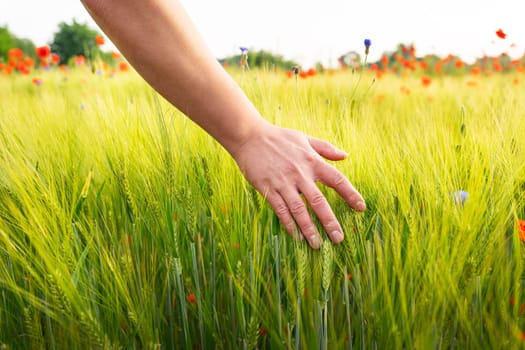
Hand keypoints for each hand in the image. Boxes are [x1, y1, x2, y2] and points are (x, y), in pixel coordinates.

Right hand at [233, 123, 365, 248]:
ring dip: (309, 228)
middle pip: (318, 201)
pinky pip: (280, 210)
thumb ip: (325, 148)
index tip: (361, 208)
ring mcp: (283, 182)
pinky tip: (296, 236)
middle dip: (329, 221)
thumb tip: (345, 156)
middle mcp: (300, 173)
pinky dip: (288, 224)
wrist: (249, 137)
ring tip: (317, 244)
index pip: (337, 179)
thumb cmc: (279, 137)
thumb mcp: (304, 138)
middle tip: (338, 239)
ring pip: (299, 209)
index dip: (350, 194)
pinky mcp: (268, 188)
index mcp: (312, 161)